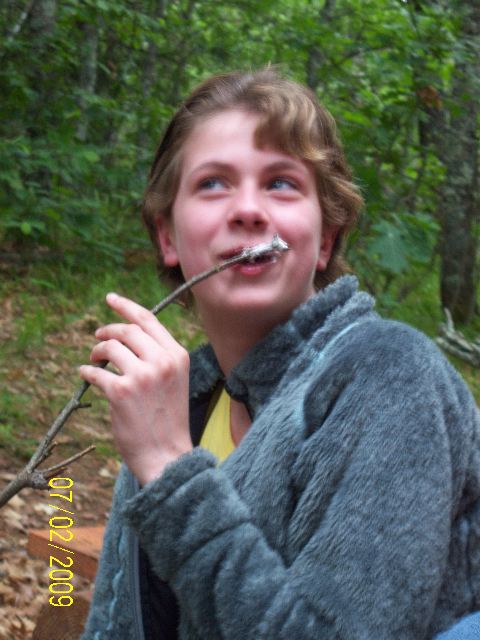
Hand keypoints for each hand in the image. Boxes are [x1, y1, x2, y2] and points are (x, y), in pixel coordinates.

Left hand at [79, 293, 191, 484]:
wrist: (167, 455)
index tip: (110, 298)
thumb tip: (126, 333)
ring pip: (109, 347)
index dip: (126, 306)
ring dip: (96, 352)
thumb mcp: (173, 379)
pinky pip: (95, 371)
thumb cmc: (167, 419)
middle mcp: (163, 361)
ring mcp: (142, 375)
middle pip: (126, 330)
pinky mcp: (121, 392)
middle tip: (96, 339)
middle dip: (106, 330)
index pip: (149, 319)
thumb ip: (157, 355)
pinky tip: (86, 375)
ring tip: (94, 361)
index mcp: (178, 355)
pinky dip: (87, 371)